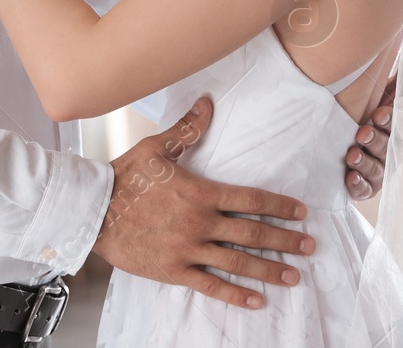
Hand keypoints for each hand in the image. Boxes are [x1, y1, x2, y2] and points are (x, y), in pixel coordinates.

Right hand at [92, 97, 313, 309]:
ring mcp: (188, 250)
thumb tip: (207, 103)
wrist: (93, 211)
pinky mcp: (174, 271)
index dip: (279, 205)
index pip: (251, 199)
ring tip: (293, 275)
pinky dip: (235, 294)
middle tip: (309, 246)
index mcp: (201, 192)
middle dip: (284, 240)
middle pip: (252, 233)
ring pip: (237, 262)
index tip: (300, 212)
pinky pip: (210, 286)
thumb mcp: (156, 147)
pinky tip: (256, 300)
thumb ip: (187, 129)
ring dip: (269, 269)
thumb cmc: (124, 177)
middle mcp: (200, 223)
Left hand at [343, 48, 402, 201]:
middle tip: (362, 133)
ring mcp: (378, 170)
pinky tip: (350, 178)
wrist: (342, 139)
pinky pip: (363, 189)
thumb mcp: (385, 94)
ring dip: (364, 163)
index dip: (388, 120)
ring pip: (375, 169)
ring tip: (352, 155)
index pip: (396, 125)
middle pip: (386, 148)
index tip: (379, 113)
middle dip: (375, 141)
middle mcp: (390, 151)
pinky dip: (358, 185)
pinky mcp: (365, 187)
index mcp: (397, 129)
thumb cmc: (369, 113)